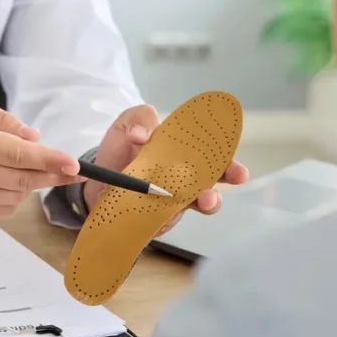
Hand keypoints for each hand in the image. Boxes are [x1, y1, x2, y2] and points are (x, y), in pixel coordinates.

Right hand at [0, 98, 82, 218]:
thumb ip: (4, 121)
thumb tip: (35, 139)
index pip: (19, 155)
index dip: (50, 160)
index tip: (74, 165)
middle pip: (23, 180)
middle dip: (53, 176)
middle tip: (73, 172)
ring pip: (16, 196)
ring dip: (31, 184)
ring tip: (25, 168)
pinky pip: (3, 208)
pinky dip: (14, 196)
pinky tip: (7, 181)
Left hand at [82, 105, 249, 236]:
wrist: (98, 183)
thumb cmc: (119, 151)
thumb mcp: (126, 125)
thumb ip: (139, 119)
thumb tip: (142, 135)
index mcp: (182, 146)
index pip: (210, 143)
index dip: (223, 143)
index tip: (230, 144)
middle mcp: (186, 171)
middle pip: (217, 172)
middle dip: (231, 173)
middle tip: (238, 175)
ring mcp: (177, 195)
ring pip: (203, 199)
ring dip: (211, 199)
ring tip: (207, 200)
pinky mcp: (164, 215)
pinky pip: (176, 217)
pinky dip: (178, 216)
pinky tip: (173, 212)